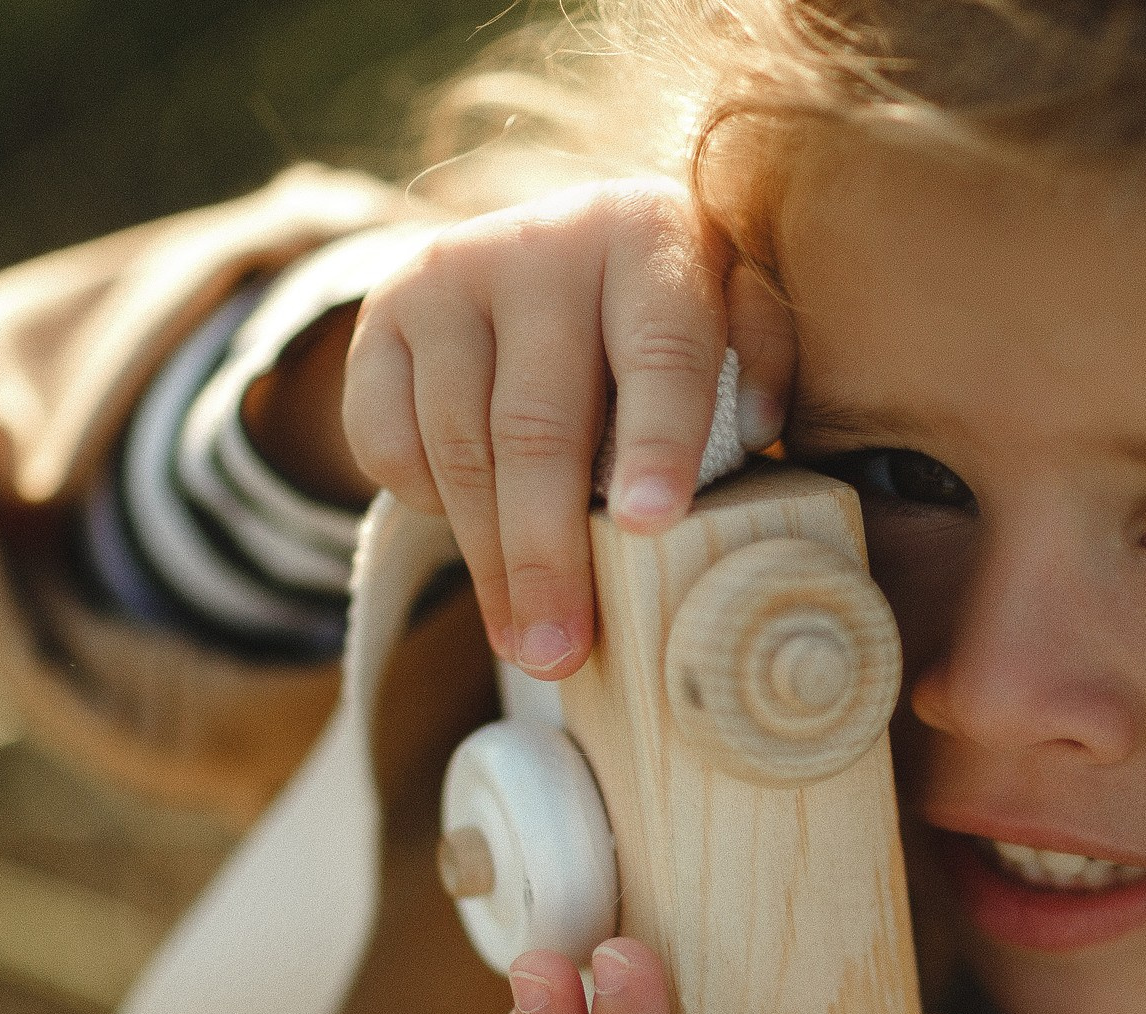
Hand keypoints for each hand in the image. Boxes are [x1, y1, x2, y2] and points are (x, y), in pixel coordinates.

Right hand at [340, 179, 795, 678]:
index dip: (656, 441)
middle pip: (538, 422)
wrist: (556, 256)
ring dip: (490, 561)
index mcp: (650, 234)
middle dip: (550, 549)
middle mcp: (543, 240)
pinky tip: (478, 544)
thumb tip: (759, 426)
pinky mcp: (383, 316)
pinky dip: (428, 506)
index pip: (658, 348)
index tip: (651, 526)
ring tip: (525, 643)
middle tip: (562, 647)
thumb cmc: (673, 320)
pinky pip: (387, 438)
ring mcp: (451, 274)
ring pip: (459, 444)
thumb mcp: (737, 317)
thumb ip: (762, 363)